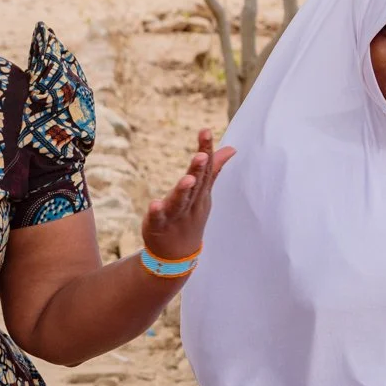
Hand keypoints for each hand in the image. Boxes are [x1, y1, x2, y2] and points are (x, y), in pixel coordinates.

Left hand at [142, 128, 234, 260]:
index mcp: (201, 193)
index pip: (206, 169)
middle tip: (201, 154)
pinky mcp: (159, 225)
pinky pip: (158, 218)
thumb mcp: (204, 193)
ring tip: (187, 178)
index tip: (205, 130)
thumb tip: (230, 148)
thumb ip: (214, 169)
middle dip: (199, 169)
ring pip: (181, 201)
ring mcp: (176, 215)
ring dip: (184, 190)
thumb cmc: (191, 217)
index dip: (206, 150)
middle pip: (196, 184)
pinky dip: (157, 212)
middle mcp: (191, 203)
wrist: (178, 254)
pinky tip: (154, 204)